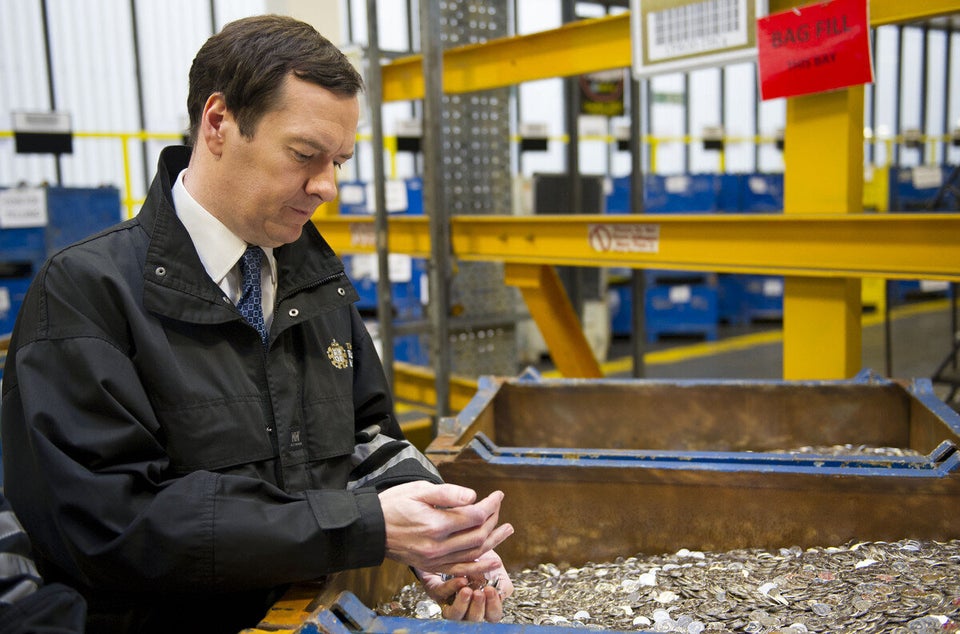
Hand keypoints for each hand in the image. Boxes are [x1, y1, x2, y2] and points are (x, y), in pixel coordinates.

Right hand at [378, 481, 512, 575]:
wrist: (371, 528)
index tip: (498, 495)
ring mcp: (434, 559)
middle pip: (477, 535)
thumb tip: (473, 497)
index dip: (491, 505)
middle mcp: (437, 546)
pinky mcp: (431, 567)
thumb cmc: (393, 504)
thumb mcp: (418, 490)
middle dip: (493, 520)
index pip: (474, 516)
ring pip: (473, 553)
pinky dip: (479, 566)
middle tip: (499, 506)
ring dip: (494, 542)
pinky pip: (460, 569)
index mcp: (435, 524)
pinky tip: (493, 560)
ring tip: (508, 530)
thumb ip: (447, 493)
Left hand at [416, 551, 514, 621]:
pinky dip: (451, 587)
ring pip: (453, 615)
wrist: (460, 540)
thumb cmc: (479, 557)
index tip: (492, 591)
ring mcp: (449, 600)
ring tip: (468, 590)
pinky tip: (460, 579)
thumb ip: (502, 583)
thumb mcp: (495, 568)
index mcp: (483, 602)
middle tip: (480, 593)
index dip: (493, 607)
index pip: (491, 616)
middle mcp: (466, 605)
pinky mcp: (434, 589)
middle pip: (472, 620)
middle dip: (478, 608)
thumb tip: (500, 594)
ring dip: (462, 605)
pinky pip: (441, 594)